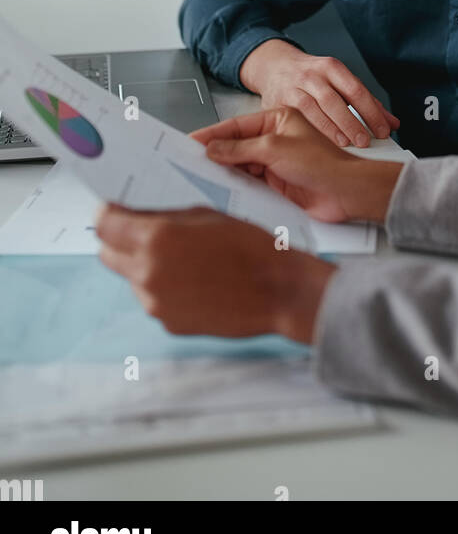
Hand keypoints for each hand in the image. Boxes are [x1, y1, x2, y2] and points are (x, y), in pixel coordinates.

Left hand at [95, 204, 336, 344]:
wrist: (278, 291)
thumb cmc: (250, 246)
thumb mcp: (206, 215)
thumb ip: (165, 216)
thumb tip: (137, 215)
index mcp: (156, 239)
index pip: (104, 224)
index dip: (110, 213)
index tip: (118, 210)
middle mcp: (148, 273)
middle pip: (107, 253)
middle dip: (121, 239)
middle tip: (146, 231)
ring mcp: (156, 303)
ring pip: (131, 277)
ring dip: (144, 264)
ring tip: (183, 258)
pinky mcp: (169, 323)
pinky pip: (153, 298)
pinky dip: (164, 287)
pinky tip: (194, 279)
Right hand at [192, 106, 403, 223]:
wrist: (345, 193)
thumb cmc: (322, 164)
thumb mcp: (275, 149)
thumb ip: (241, 148)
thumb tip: (214, 148)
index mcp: (278, 119)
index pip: (237, 125)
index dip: (213, 133)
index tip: (192, 141)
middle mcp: (276, 138)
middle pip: (237, 144)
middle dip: (216, 153)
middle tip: (190, 160)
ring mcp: (276, 161)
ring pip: (241, 164)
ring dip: (225, 170)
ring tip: (201, 175)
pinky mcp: (277, 183)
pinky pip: (249, 182)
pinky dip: (236, 184)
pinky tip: (222, 188)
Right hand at [240, 39, 398, 148]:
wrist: (274, 66)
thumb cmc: (313, 78)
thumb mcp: (339, 82)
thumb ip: (366, 103)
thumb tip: (393, 124)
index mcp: (333, 68)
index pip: (357, 90)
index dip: (371, 111)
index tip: (384, 131)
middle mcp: (314, 74)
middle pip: (336, 99)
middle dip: (353, 122)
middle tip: (366, 141)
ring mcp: (295, 86)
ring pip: (315, 107)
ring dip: (332, 127)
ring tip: (347, 143)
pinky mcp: (278, 100)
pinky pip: (296, 115)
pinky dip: (309, 128)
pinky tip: (318, 141)